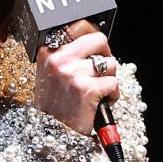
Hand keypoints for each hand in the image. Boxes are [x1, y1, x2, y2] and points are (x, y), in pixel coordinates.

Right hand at [34, 19, 119, 134]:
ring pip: (110, 64)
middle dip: (106, 55)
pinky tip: (103, 101)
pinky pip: (113, 83)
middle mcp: (58, 60)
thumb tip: (93, 41)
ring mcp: (72, 74)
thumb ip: (67, 56)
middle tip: (103, 69)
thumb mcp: (50, 75)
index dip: (93, 36)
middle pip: (99, 39)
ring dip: (110, 78)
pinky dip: (113, 94)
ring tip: (99, 91)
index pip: (78, 27)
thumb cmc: (54, 106)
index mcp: (48, 52)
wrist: (52, 134)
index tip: (97, 45)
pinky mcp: (87, 89)